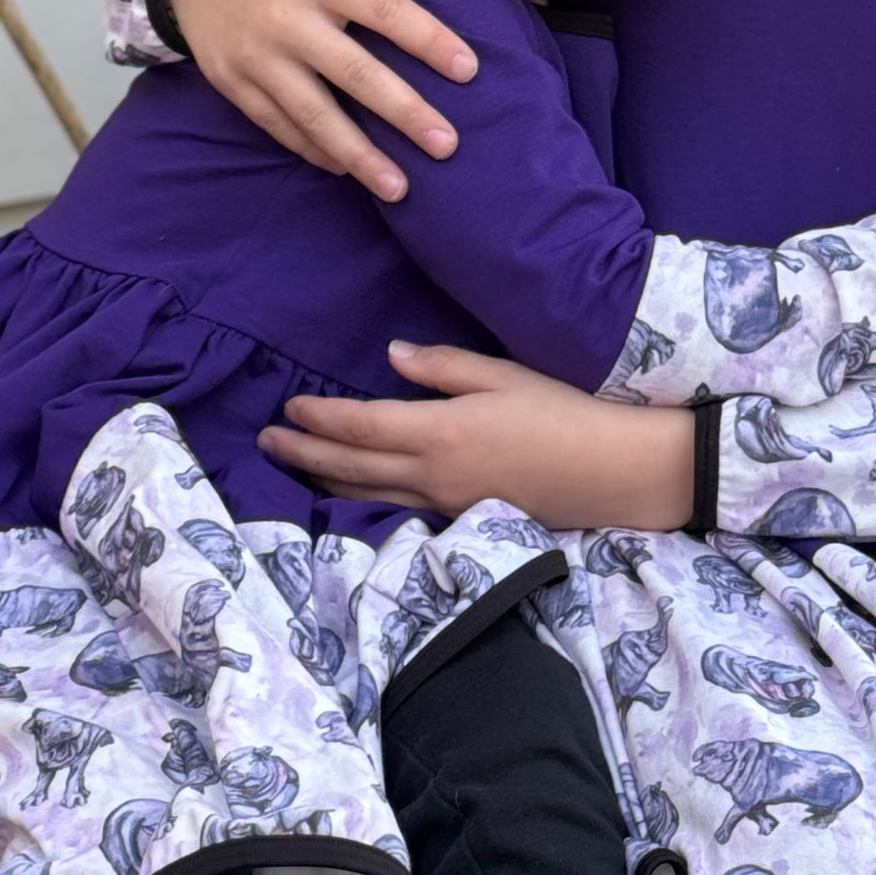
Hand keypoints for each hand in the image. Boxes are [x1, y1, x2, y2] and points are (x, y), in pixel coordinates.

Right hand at [169, 0, 480, 199]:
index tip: (468, 70)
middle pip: (356, 74)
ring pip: (315, 115)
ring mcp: (256, 56)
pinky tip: (345, 170)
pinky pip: (276, 124)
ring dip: (360, 155)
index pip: (385, 12)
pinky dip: (311, 149)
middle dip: (405, 114)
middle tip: (447, 147)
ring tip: (400, 188)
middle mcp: (288, 21)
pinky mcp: (231, 80)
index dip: (429, 41)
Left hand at [257, 343, 696, 529]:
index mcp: (439, 432)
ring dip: (323, 483)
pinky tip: (349, 498)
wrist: (610, 471)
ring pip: (366, 497)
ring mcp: (444, 503)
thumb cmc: (560, 412)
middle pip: (349, 467)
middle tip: (265, 442)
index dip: (319, 418)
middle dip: (303, 453)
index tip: (287, 408)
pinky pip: (395, 512)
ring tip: (293, 470)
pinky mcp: (460, 518)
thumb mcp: (503, 375)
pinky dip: (360, 503)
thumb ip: (442, 367)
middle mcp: (431, 474)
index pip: (359, 425)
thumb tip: (390, 356)